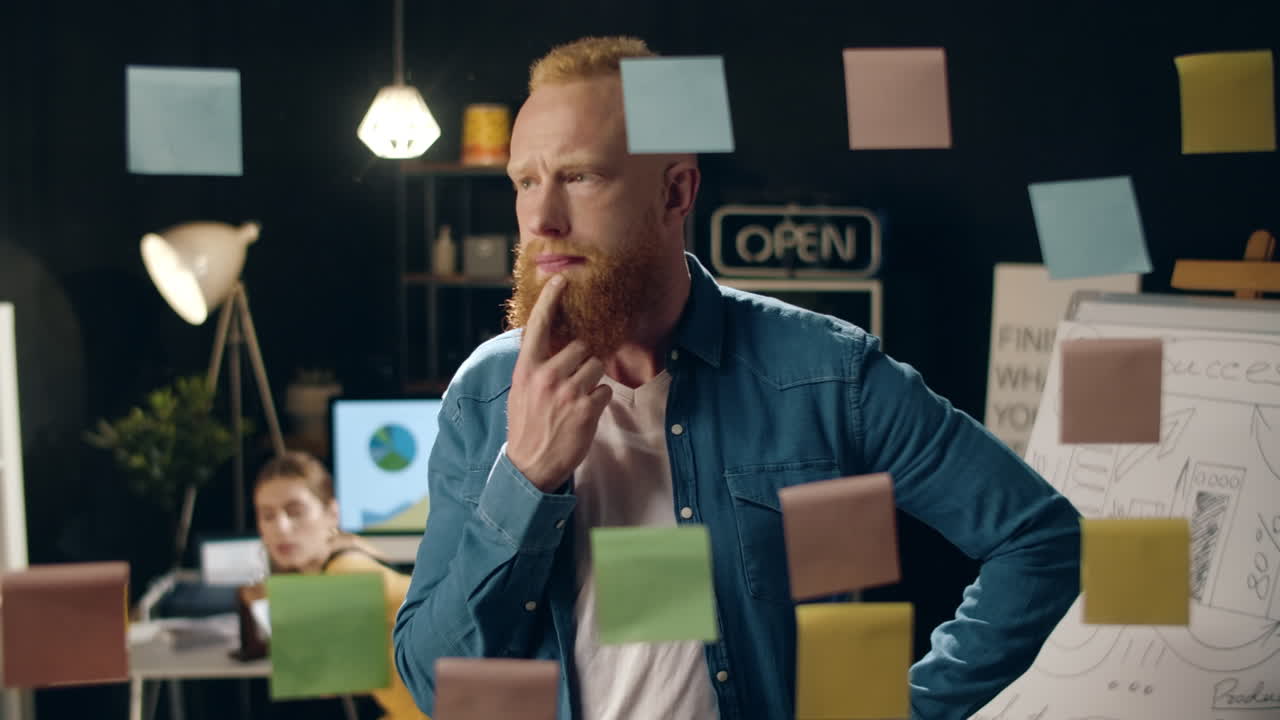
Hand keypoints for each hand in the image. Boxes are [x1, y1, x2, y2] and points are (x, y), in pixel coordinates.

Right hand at [506, 275, 611, 490]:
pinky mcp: (586, 410)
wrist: (529, 467)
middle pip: (580, 347)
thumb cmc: (526, 426)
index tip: (561, 280)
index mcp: (526, 369)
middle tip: (573, 382)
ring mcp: (567, 392)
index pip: (538, 326)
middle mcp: (546, 376)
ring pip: (596, 367)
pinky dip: (599, 401)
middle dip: (582, 361)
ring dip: (593, 381)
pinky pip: (605, 391)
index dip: (550, 300)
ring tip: (578, 400)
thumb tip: (552, 344)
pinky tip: (584, 414)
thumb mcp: (521, 391)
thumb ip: (536, 367)